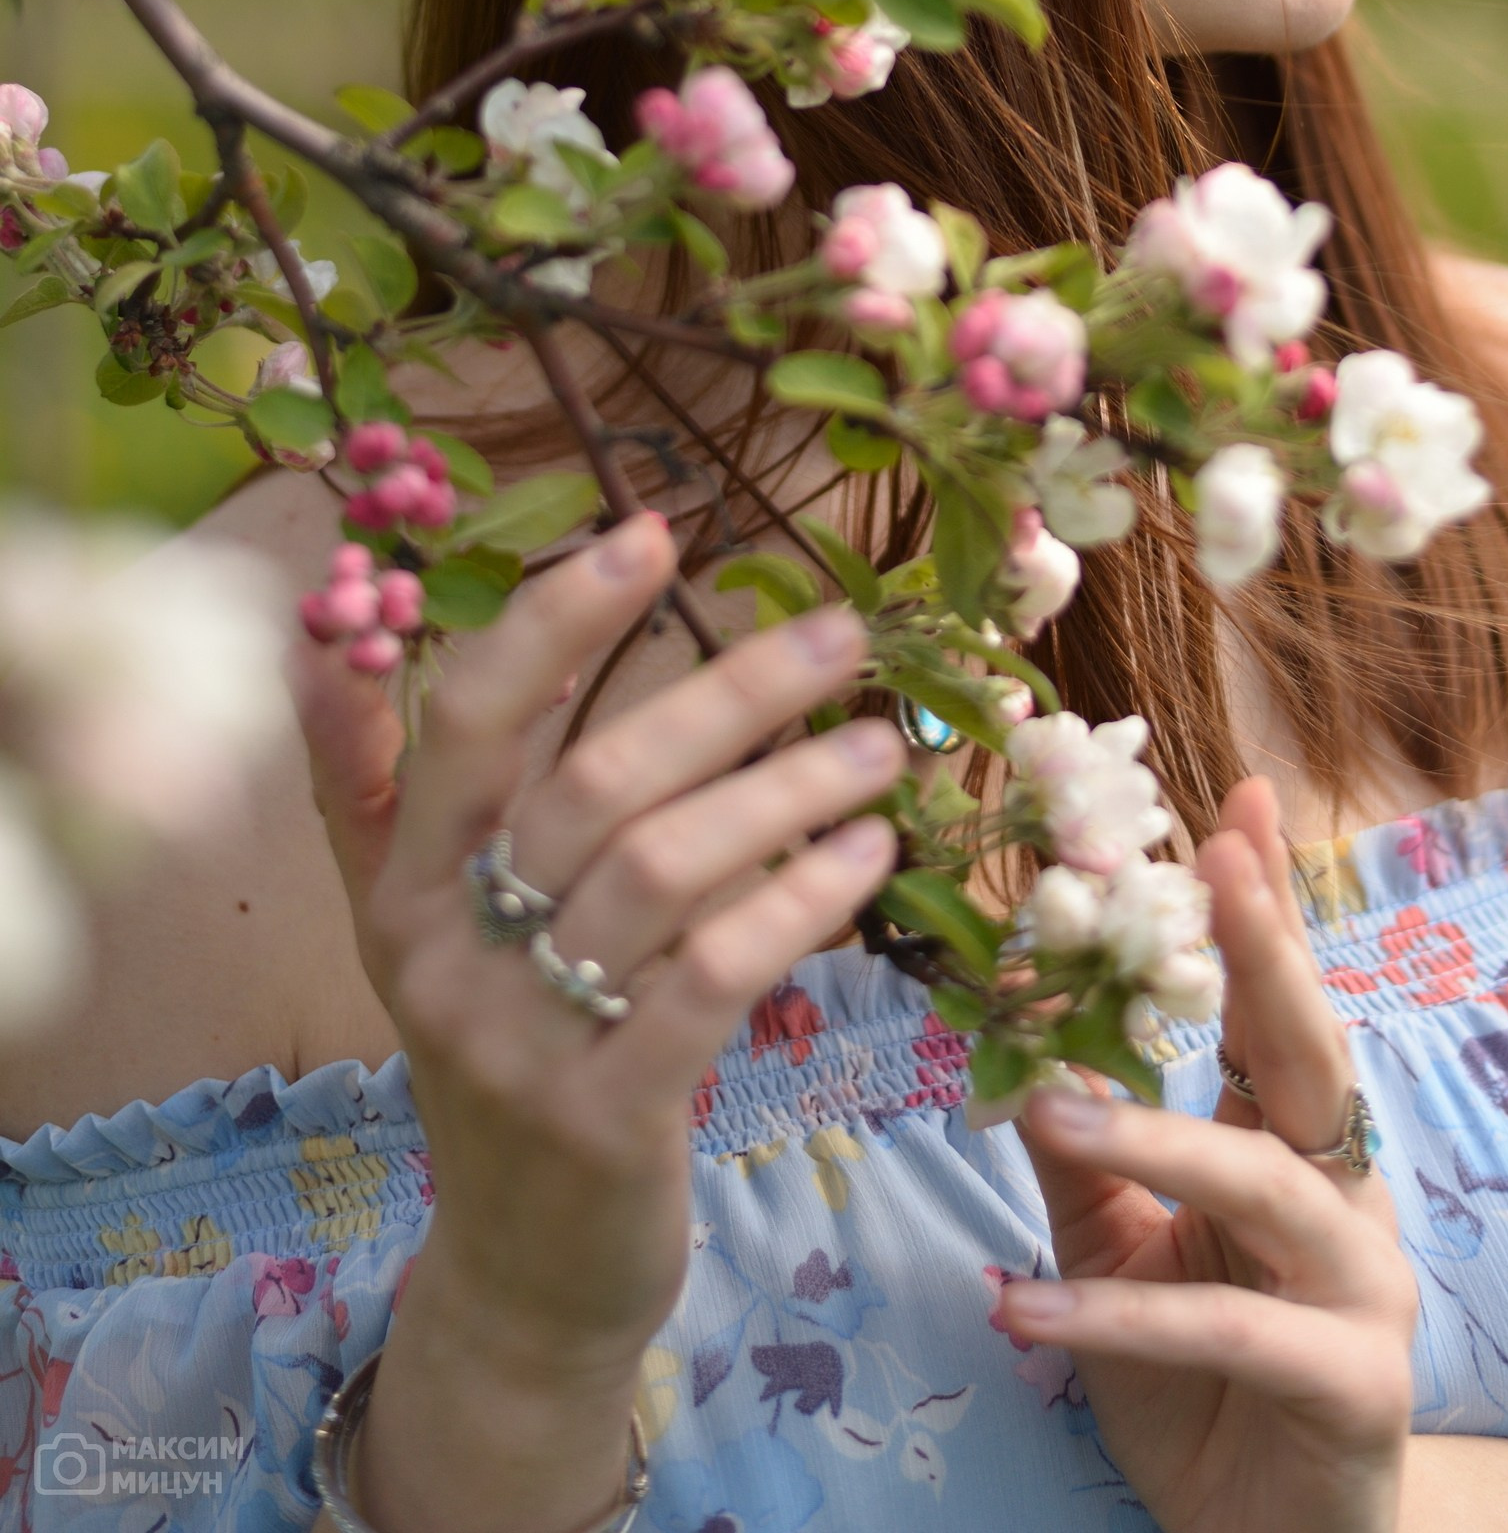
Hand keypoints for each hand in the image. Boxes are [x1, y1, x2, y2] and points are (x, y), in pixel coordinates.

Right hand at [290, 512, 901, 1531]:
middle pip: (590, 783)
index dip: (556, 618)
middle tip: (839, 634)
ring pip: (661, 870)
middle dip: (725, 692)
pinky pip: (712, 977)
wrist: (522, 1279)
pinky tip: (865, 856)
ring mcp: (520, 1043)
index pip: (467, 721)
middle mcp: (445, 955)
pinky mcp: (605, 1118)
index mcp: (400, 885)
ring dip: (786, 789)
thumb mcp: (424, 929)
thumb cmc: (505, 1056)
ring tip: (881, 746)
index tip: (652, 531)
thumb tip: (324, 633)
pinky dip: (797, 901)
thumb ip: (376, 786)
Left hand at [998, 774, 1415, 1532]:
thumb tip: (1014, 1037)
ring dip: (1152, 1136)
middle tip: (1214, 862)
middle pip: (1309, 1056)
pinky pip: (1225, 1328)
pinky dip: (1118, 1312)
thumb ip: (1081, 1151)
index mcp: (1297, 1150)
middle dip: (1268, 954)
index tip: (1242, 801)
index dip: (1270, 906)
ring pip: (1264, 1184)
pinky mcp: (1352, 1385)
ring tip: (1044, 1103)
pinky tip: (1021, 1304)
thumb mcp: (1115, 1253)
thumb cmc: (1196, 1389)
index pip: (1280, 1008)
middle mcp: (1347, 1198)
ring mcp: (1364, 1289)